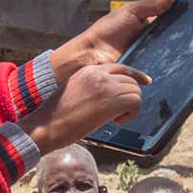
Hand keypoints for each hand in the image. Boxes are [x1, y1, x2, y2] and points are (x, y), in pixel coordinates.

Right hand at [17, 63, 150, 154]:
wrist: (46, 125)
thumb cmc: (56, 115)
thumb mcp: (74, 91)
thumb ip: (92, 87)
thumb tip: (110, 96)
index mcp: (88, 70)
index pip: (120, 67)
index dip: (135, 75)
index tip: (145, 82)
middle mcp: (98, 74)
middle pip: (131, 80)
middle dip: (130, 97)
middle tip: (118, 114)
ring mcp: (105, 86)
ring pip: (136, 91)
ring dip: (130, 107)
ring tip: (115, 118)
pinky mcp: (110, 101)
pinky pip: (135, 102)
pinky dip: (131, 114)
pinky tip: (116, 121)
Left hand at [51, 0, 176, 84]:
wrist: (91, 55)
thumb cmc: (105, 32)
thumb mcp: (131, 12)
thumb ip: (153, 3)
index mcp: (147, 23)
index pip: (170, 20)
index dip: (182, 18)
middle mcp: (150, 39)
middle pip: (172, 38)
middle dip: (182, 37)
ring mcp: (148, 54)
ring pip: (169, 53)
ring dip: (175, 52)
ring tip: (187, 49)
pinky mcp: (146, 68)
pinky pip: (160, 67)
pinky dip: (166, 65)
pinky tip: (173, 63)